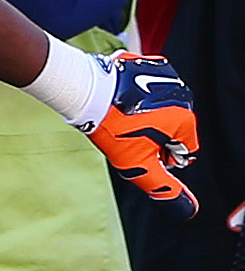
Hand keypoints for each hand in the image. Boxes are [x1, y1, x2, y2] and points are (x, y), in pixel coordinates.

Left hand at [82, 52, 199, 219]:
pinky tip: (118, 102)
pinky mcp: (147, 63)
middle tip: (126, 135)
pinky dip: (136, 97)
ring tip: (120, 119)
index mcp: (185, 119)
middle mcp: (182, 94)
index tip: (137, 150)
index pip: (183, 151)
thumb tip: (186, 206)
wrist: (83, 90)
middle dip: (154, 137)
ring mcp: (165, 76)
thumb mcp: (137, 164)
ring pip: (161, 109)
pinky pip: (147, 89)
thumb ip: (163, 186)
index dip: (160, 158)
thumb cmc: (111, 127)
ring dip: (146, 117)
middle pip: (173, 129)